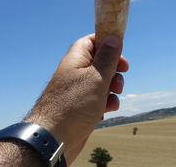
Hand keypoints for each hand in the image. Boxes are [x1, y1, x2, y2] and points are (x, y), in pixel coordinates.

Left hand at [25, 33, 127, 164]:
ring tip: (114, 94)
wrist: (54, 139)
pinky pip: (98, 99)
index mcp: (76, 60)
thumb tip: (114, 37)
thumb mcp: (96, 77)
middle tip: (122, 74)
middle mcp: (75, 73)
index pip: (91, 41)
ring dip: (112, 87)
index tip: (120, 51)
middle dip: (114, 68)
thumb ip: (108, 57)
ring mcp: (78, 91)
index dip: (107, 42)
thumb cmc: (74, 105)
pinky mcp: (81, 107)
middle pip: (100, 61)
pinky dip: (106, 102)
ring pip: (101, 82)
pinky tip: (107, 110)